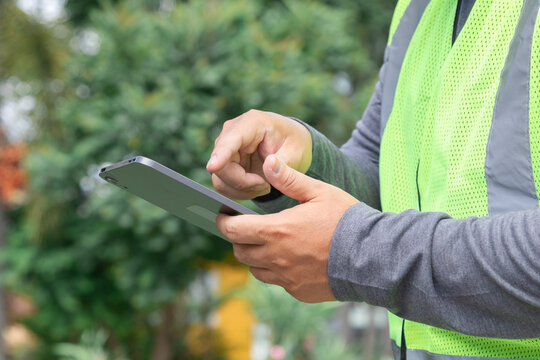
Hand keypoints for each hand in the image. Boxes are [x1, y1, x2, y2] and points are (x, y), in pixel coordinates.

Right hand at [206, 109, 311, 199]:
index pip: (230, 139)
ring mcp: (226, 147)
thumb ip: (284, 162)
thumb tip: (268, 166)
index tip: (213, 167)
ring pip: (220, 178)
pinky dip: (239, 192)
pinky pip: (223, 184)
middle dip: (242, 182)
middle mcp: (233, 132)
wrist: (290, 144)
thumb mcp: (297, 152)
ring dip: (241, 189)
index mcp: (252, 123)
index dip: (221, 154)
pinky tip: (256, 187)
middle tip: (266, 186)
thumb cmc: (294, 143)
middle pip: (222, 164)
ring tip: (264, 186)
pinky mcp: (224, 162)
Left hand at [216, 154, 358, 302]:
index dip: (223, 222)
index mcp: (277, 231)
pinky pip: (276, 281)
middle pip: (240, 252)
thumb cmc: (346, 220)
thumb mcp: (319, 192)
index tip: (222, 216)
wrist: (373, 257)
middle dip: (238, 238)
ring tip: (266, 242)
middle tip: (246, 227)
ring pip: (255, 269)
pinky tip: (289, 258)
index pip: (234, 230)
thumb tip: (268, 163)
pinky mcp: (298, 291)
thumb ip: (290, 179)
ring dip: (254, 256)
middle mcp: (276, 258)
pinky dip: (275, 270)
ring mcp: (286, 278)